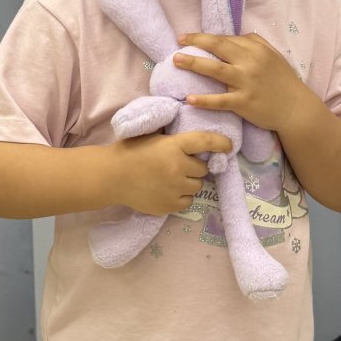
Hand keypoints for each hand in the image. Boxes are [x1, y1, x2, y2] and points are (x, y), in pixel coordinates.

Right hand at [107, 130, 229, 213]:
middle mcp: (178, 167)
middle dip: (194, 166)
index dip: (221, 143)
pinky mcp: (170, 205)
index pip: (206, 142)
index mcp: (174, 145)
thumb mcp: (153, 135)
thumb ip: (174, 136)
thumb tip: (196, 136)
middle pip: (202, 168)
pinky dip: (181, 196)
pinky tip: (166, 190)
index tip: (228, 146)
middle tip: (179, 165)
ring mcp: (175, 188)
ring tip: (172, 179)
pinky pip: (187, 201)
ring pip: (197, 186)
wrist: (111, 176)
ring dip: (189, 182)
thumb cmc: (131, 151)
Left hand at [175, 33, 310, 134]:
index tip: (188, 37)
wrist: (296, 108)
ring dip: (193, 63)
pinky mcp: (244, 103)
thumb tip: (230, 38)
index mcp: (256, 49)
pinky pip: (220, 101)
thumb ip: (253, 44)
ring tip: (176, 60)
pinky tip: (189, 98)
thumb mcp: (272, 56)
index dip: (205, 37)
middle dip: (196, 42)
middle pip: (218, 47)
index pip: (226, 39)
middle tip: (178, 41)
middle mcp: (250, 62)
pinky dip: (204, 100)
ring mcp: (246, 83)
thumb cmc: (282, 81)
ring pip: (215, 70)